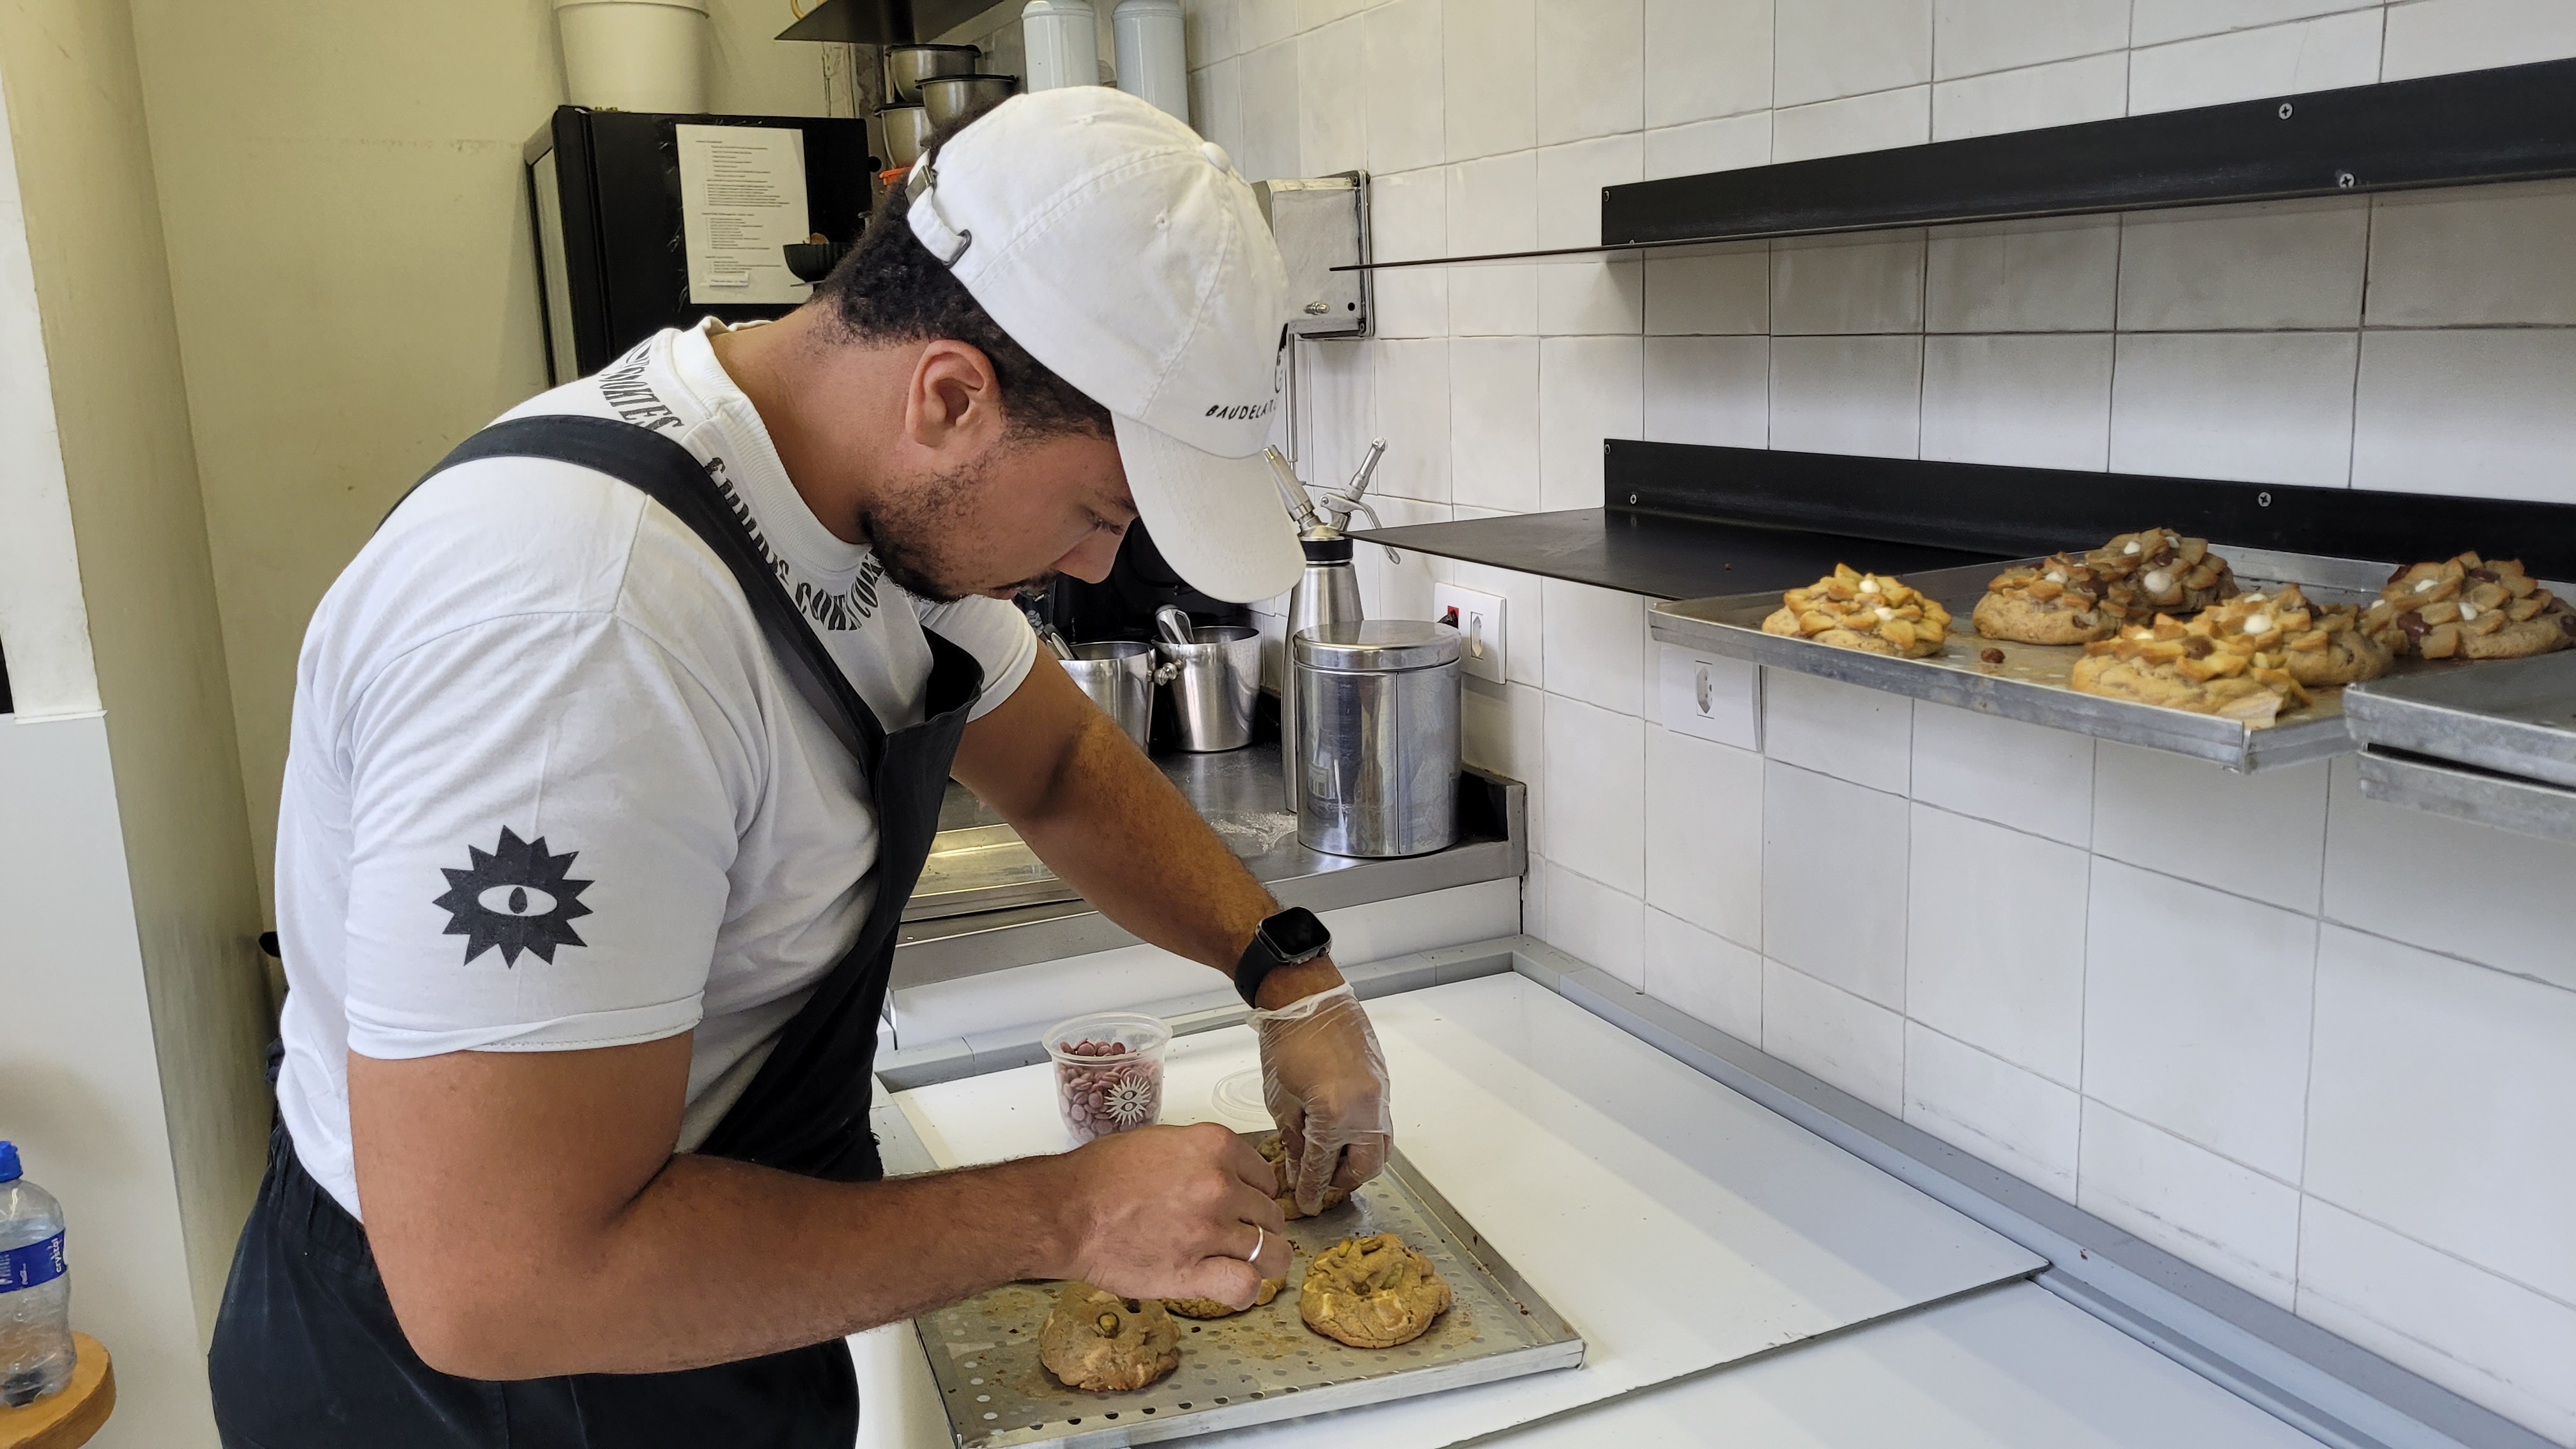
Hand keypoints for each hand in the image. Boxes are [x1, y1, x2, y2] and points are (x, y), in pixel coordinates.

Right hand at [1054, 1123, 1290, 1307]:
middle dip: (1258, 1226)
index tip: (1246, 1204)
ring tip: (1249, 1264)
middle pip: (1270, 1213)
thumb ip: (1200, 1157)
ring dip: (1262, 1260)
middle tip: (1238, 1236)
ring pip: (1270, 1251)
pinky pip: (1245, 1285)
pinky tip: (1236, 1290)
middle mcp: (1219, 1185)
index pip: (1265, 1176)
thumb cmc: (1099, 1176)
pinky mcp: (1193, 1271)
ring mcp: (1209, 1230)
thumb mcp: (1160, 1143)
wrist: (1064, 1211)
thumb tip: (1223, 1175)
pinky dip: (1247, 1292)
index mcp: (1214, 1147)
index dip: (1256, 1193)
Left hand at [1252, 979, 1392, 1214]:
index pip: (1325, 1167)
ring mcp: (1380, 1095)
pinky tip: (1339, 1128)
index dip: (1313, 1189)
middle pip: (1366, 1165)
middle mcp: (1367, 1109)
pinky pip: (1379, 1120)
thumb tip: (1301, 1170)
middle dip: (1343, 1179)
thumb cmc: (1288, 1040)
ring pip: (1380, 1145)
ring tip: (1332, 1156)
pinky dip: (1362, 1132)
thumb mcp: (1281, 1099)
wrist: (1308, 996)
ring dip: (1358, 1157)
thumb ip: (1294, 1140)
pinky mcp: (1382, 1081)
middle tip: (1322, 1181)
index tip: (1307, 1203)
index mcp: (1337, 1116)